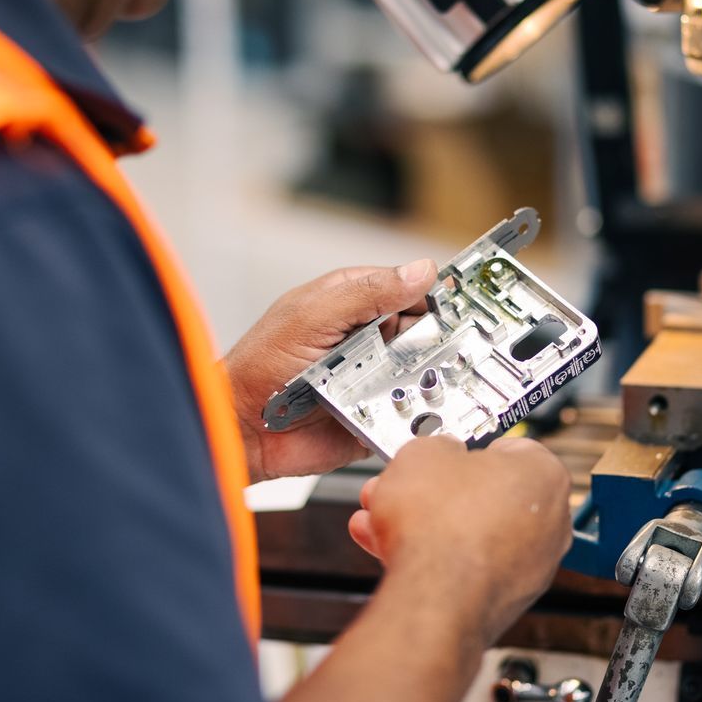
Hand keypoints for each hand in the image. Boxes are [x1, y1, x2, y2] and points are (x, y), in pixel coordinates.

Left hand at [226, 260, 437, 482]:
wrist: (242, 430)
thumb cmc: (260, 366)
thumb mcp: (313, 315)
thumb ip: (367, 292)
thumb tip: (418, 272)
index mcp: (351, 303)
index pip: (406, 290)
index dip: (433, 295)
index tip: (460, 302)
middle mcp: (365, 339)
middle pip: (421, 333)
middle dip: (435, 341)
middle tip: (444, 347)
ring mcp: (371, 377)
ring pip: (420, 374)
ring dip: (424, 378)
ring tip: (415, 382)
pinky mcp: (375, 415)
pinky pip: (407, 412)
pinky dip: (414, 413)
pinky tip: (412, 410)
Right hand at [349, 436, 571, 645]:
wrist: (432, 600)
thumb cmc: (441, 525)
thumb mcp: (424, 452)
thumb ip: (438, 447)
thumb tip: (438, 455)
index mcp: (544, 474)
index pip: (507, 449)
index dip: (464, 449)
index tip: (441, 454)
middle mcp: (549, 523)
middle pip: (484, 496)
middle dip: (437, 492)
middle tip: (406, 487)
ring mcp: (531, 567)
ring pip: (470, 534)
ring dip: (427, 525)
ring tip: (384, 519)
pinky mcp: (505, 599)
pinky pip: (466, 568)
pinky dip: (435, 559)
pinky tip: (391, 550)